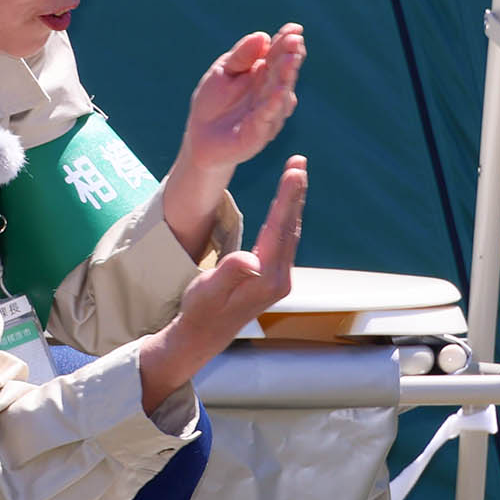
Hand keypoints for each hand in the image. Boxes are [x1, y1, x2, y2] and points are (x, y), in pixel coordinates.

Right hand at [138, 156, 306, 410]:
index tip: (295, 172)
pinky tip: (286, 207)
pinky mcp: (274, 280)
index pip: (280, 228)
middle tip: (299, 162)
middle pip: (290, 226)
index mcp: (266, 277)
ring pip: (290, 233)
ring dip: (293, 204)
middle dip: (295, 193)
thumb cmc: (199, 311)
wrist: (202, 337)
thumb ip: (229, 273)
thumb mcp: (207, 291)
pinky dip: (286, 219)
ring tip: (296, 175)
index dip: (288, 197)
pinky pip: (284, 242)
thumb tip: (251, 258)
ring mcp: (279, 280)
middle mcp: (280, 278)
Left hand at [183, 25, 304, 173]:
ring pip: (280, 93)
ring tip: (291, 59)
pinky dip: (274, 104)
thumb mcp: (223, 71)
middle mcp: (271, 93)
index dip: (286, 42)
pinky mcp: (259, 133)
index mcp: (264, 74)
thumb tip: (262, 36)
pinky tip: (281, 91)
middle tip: (295, 40)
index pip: (278, 55)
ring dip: (286, 76)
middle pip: (282, 72)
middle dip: (290, 56)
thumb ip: (241, 56)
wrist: (200, 138)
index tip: (294, 28)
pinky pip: (268, 116)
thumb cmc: (213, 102)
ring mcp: (269, 113)